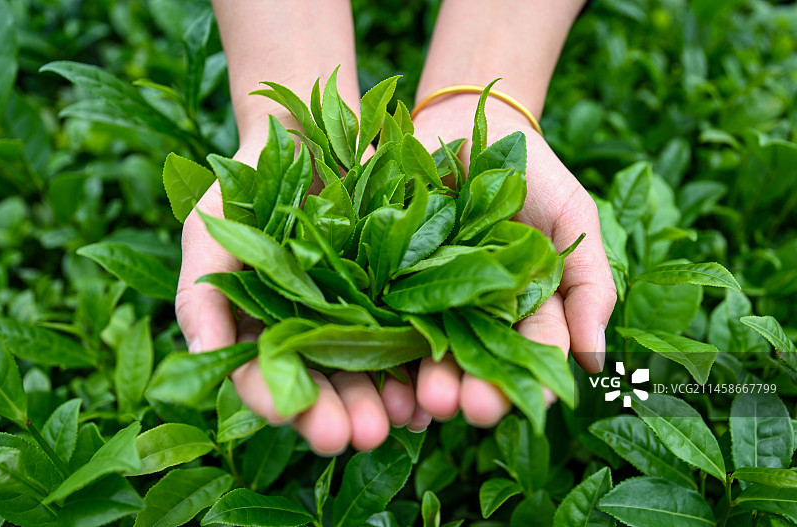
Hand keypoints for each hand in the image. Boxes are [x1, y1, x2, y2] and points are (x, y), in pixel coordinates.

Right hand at [175, 142, 420, 455]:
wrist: (309, 134)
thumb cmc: (247, 183)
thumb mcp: (212, 230)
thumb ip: (202, 293)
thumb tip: (202, 356)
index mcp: (261, 331)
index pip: (262, 378)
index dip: (273, 399)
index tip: (285, 414)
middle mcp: (311, 334)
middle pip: (324, 386)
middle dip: (339, 413)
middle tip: (356, 436)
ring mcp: (358, 316)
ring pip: (371, 371)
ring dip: (384, 400)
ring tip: (399, 419)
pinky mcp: (400, 294)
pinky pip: (413, 334)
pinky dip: (420, 363)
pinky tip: (430, 385)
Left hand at [410, 94, 616, 426]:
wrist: (467, 122)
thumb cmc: (529, 173)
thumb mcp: (573, 219)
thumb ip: (589, 284)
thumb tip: (596, 362)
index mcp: (520, 308)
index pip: (531, 352)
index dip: (533, 379)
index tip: (534, 404)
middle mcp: (470, 313)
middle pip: (474, 361)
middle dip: (476, 390)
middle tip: (472, 410)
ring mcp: (423, 297)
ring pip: (426, 349)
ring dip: (429, 380)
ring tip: (430, 401)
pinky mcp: (379, 276)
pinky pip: (378, 315)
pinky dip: (381, 344)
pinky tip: (387, 373)